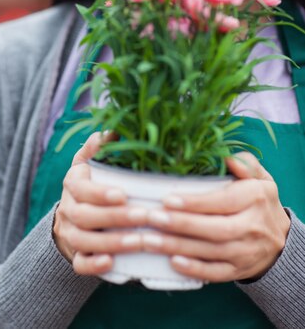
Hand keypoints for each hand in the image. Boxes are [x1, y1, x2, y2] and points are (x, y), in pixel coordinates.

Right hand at [53, 132, 147, 275]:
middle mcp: (68, 209)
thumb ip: (97, 147)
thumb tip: (109, 132)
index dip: (100, 194)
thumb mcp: (90, 162)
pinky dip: (94, 265)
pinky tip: (112, 263)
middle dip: (115, 218)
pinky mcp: (75, 255)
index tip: (124, 195)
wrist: (71, 217)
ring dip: (112, 242)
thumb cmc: (91, 184)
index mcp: (73, 184)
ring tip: (139, 242)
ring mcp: (70, 233)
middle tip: (144, 217)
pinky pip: (79, 264)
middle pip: (84, 216)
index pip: (81, 189)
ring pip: (83, 241)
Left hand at [142, 152, 290, 282]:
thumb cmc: (260, 201)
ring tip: (150, 239)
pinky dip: (194, 269)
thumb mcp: (260, 177)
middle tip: (152, 218)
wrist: (281, 241)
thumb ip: (246, 163)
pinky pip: (216, 273)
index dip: (196, 203)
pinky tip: (173, 262)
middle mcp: (252, 227)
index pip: (224, 202)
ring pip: (211, 252)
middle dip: (181, 224)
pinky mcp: (238, 270)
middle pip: (216, 229)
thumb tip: (229, 158)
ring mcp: (246, 252)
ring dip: (178, 246)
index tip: (168, 199)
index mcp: (256, 198)